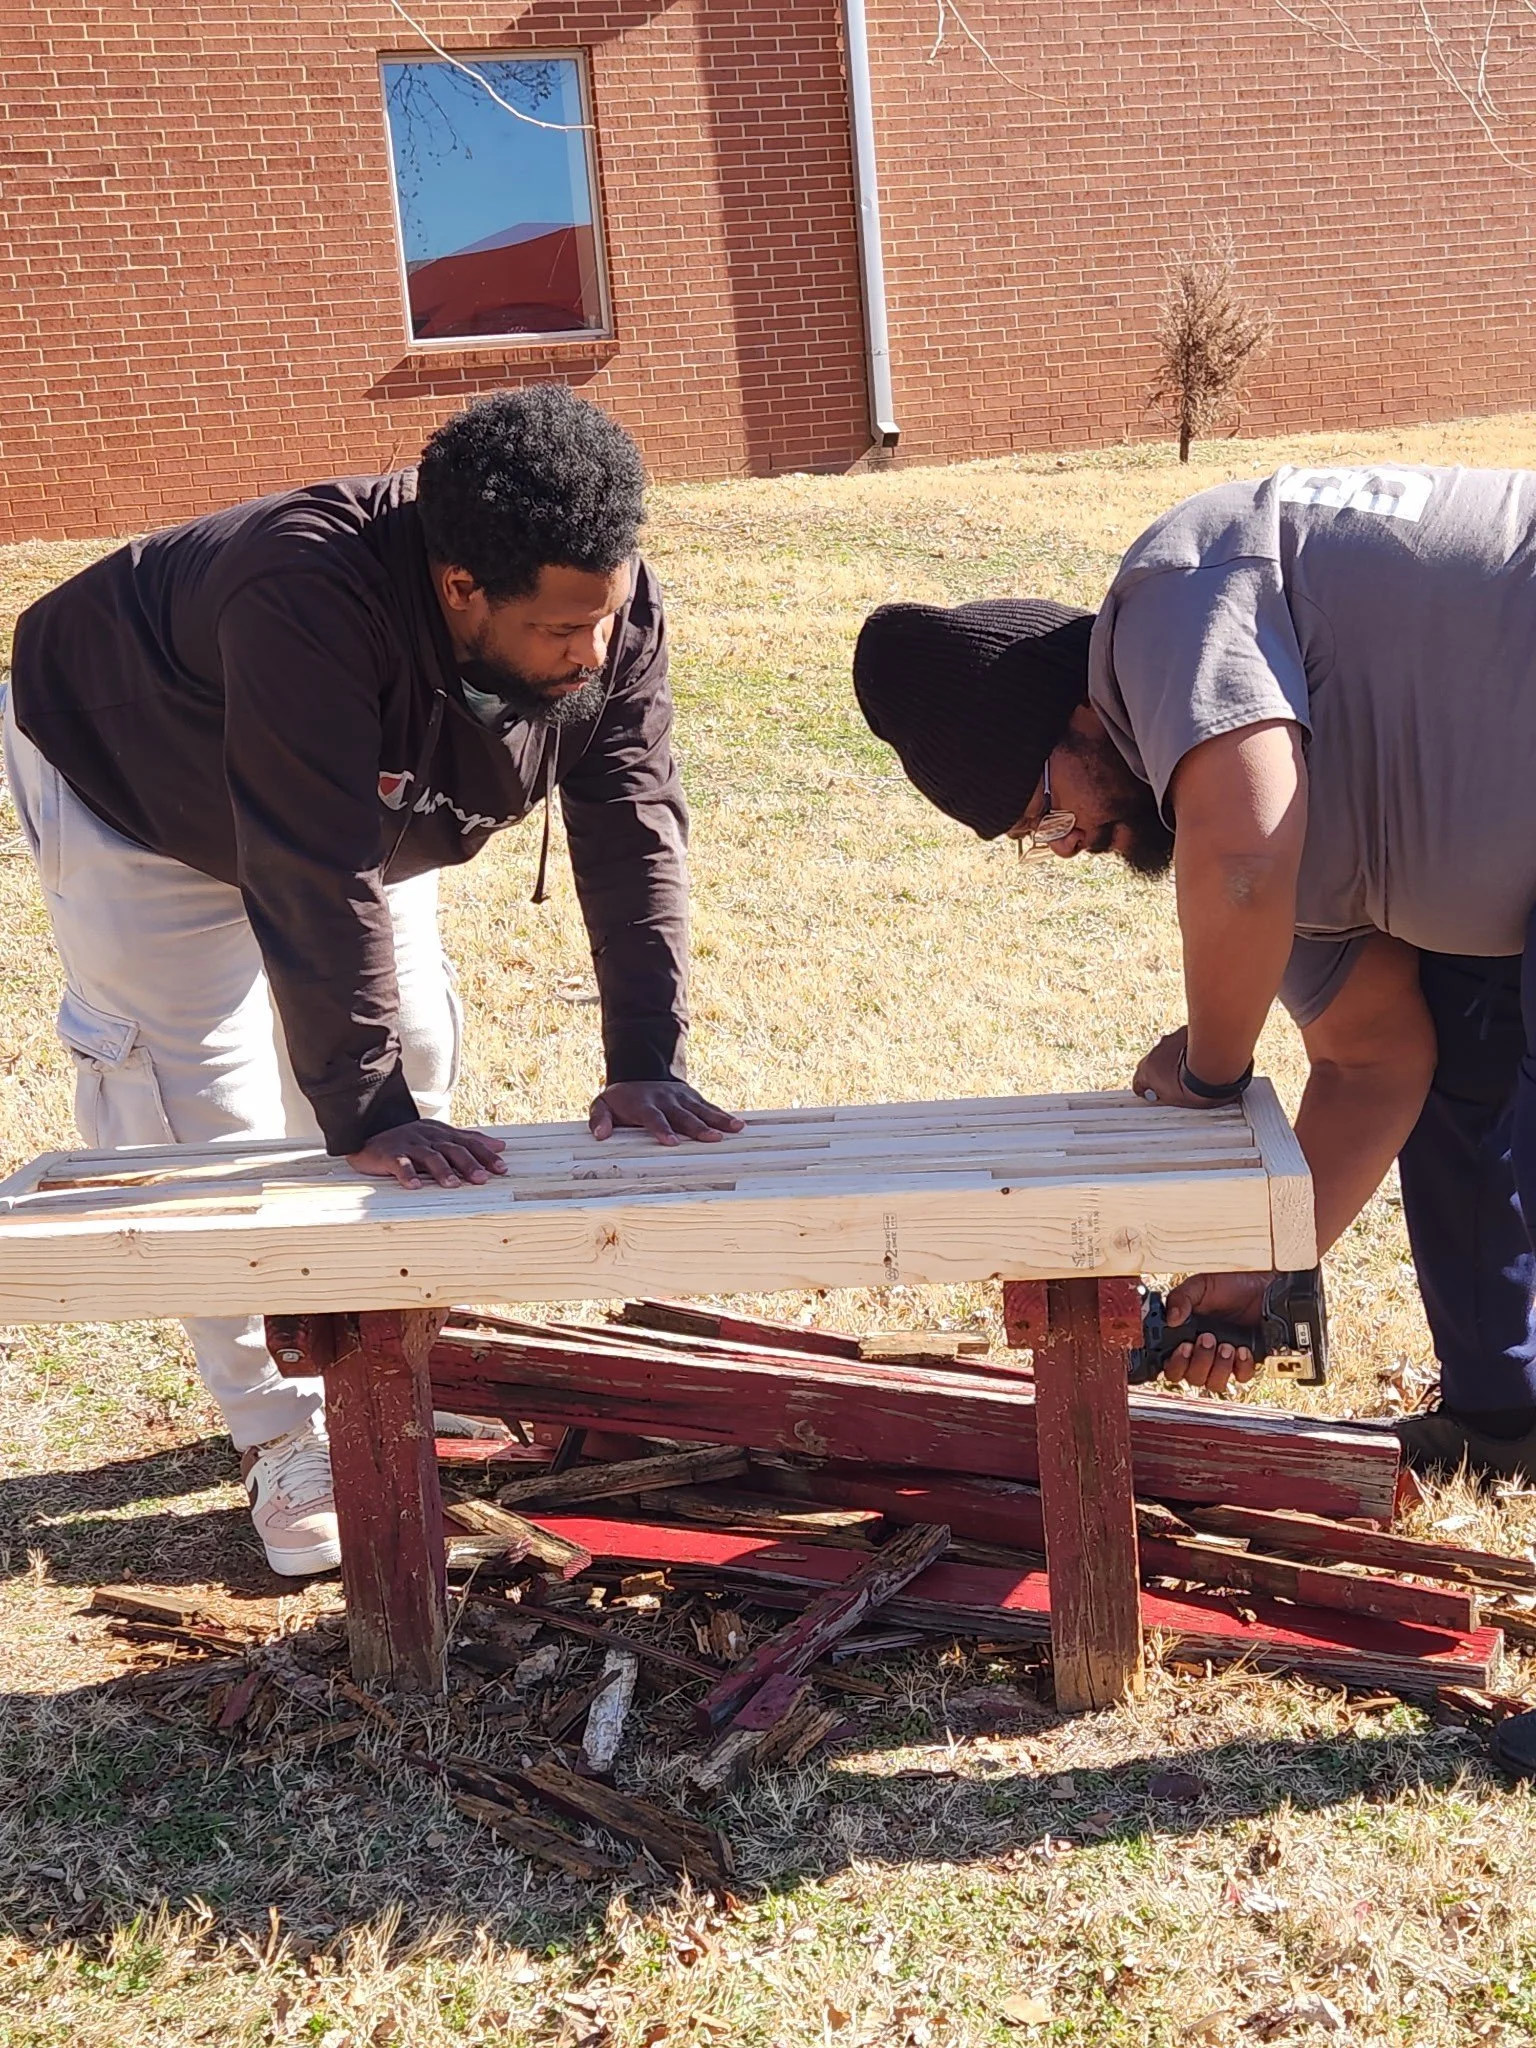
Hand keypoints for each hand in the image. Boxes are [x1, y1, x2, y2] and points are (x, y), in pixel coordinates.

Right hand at [347, 1119, 507, 1190]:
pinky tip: (415, 1186)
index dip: (486, 1155)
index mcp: (442, 1134)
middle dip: (468, 1164)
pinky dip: (407, 1174)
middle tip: (482, 1179)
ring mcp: (409, 1145)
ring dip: (442, 1170)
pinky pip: (399, 1164)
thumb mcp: (440, 1136)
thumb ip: (469, 1140)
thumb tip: (500, 1145)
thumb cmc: (410, 1140)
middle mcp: (428, 1137)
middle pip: (452, 1149)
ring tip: (453, 1184)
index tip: (502, 1169)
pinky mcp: (389, 1154)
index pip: (468, 1143)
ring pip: (429, 1156)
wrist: (369, 1132)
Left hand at [589, 1079, 745, 1146]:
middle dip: (697, 1127)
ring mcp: (681, 1097)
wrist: (639, 1075)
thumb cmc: (620, 1100)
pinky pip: (709, 1107)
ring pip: (701, 1110)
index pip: (653, 1118)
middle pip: (683, 1115)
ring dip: (717, 1120)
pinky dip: (723, 1116)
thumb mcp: (603, 1105)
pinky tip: (739, 1125)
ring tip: (734, 1130)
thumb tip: (600, 1135)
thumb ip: (599, 1119)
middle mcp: (665, 1099)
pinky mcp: (692, 1098)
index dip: (662, 1129)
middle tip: (712, 1138)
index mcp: (643, 1104)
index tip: (672, 1142)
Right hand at [1133, 1026, 1206, 1106]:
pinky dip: (1186, 1049)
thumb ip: (1161, 1096)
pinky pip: (1181, 1042)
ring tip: (1190, 1069)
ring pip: (1167, 1051)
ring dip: (1174, 1059)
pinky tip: (1199, 1058)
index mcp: (1146, 1071)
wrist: (1215, 1069)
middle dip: (1160, 1072)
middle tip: (1174, 1082)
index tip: (1152, 1093)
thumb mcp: (1173, 1101)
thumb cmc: (1194, 1088)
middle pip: (1152, 1064)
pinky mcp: (1184, 1032)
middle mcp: (1154, 1053)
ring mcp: (1169, 1040)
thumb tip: (1159, 1095)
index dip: (1145, 1089)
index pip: (1138, 1082)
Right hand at [1160, 1269, 1271, 1392]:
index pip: (1170, 1364)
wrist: (1263, 1290)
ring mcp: (1223, 1361)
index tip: (1184, 1347)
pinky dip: (1241, 1367)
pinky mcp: (1245, 1363)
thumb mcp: (1200, 1286)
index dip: (1175, 1363)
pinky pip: (1240, 1377)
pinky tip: (1243, 1350)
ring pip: (1213, 1383)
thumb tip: (1171, 1318)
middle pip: (1191, 1378)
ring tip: (1227, 1345)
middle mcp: (1202, 1353)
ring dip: (1218, 1367)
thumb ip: (1181, 1297)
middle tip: (1207, 1339)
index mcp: (1184, 1337)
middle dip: (1199, 1361)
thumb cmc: (1231, 1287)